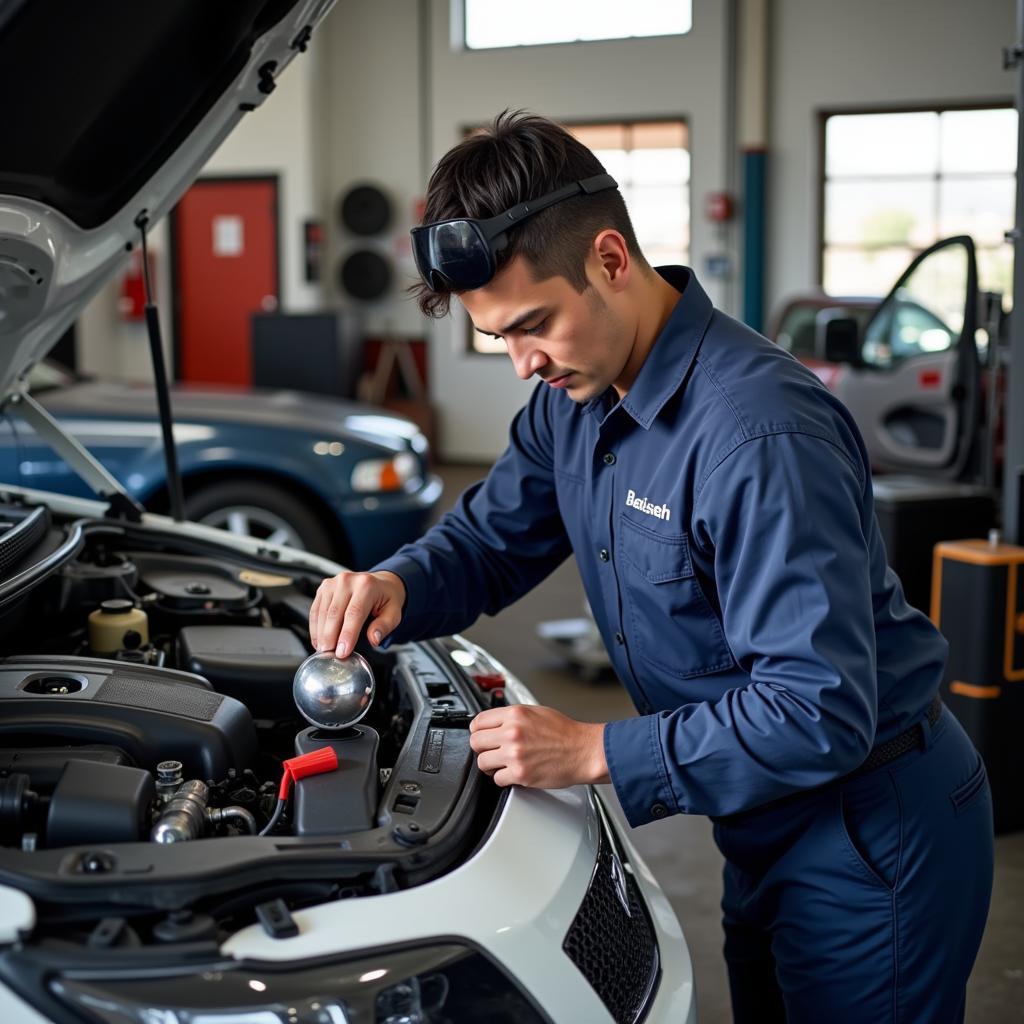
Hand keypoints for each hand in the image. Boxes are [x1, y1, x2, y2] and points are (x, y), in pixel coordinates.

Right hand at [309, 571, 405, 655]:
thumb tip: (374, 639)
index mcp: (366, 585)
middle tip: (330, 655)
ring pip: (322, 612)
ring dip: (321, 634)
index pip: (354, 613)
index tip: (342, 652)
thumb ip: (384, 626)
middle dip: (330, 637)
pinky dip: (315, 627)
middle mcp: (348, 581)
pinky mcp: (324, 588)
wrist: (380, 583)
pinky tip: (319, 640)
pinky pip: (315, 610)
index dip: (347, 634)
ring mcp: (334, 583)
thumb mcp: (394, 613)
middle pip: (335, 613)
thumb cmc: (386, 599)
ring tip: (324, 651)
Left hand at [469, 704, 609, 788]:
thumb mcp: (537, 712)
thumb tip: (495, 722)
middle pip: (476, 742)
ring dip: (490, 765)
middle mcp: (512, 733)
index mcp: (515, 714)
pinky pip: (497, 779)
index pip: (479, 721)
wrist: (584, 751)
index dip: (478, 730)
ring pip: (482, 762)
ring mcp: (515, 754)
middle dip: (482, 748)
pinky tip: (513, 773)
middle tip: (490, 751)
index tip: (480, 734)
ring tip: (501, 763)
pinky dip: (503, 778)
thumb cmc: (565, 733)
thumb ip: (513, 716)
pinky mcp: (520, 774)